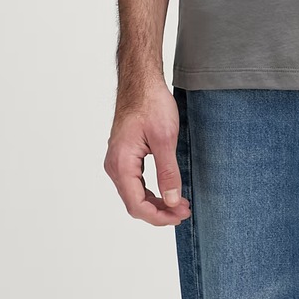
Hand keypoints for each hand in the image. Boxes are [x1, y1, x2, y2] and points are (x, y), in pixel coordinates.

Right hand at [104, 77, 191, 226]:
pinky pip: (135, 181)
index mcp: (121, 164)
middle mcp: (114, 165)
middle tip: (184, 211)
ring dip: (156, 202)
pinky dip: (150, 190)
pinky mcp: (124, 155)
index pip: (137, 205)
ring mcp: (117, 160)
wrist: (141, 81)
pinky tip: (166, 189)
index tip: (180, 215)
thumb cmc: (151, 104)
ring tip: (179, 203)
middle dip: (160, 211)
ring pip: (134, 193)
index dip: (159, 216)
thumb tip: (172, 201)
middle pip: (134, 202)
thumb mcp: (165, 139)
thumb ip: (168, 173)